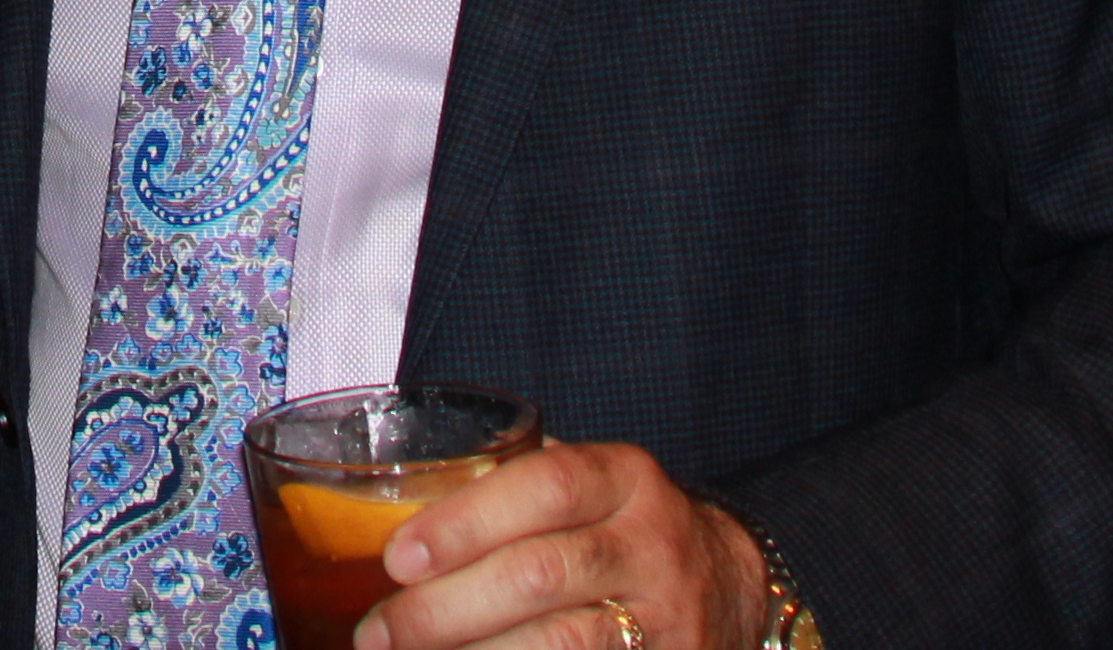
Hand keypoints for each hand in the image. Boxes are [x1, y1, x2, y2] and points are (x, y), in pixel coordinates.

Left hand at [361, 440, 767, 649]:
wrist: (733, 585)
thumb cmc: (619, 530)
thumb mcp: (589, 489)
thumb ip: (512, 489)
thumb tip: (388, 520)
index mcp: (627, 479)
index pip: (546, 487)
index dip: (466, 522)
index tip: (397, 557)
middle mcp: (655, 545)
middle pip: (541, 575)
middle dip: (446, 609)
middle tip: (379, 632)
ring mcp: (669, 619)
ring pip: (563, 643)